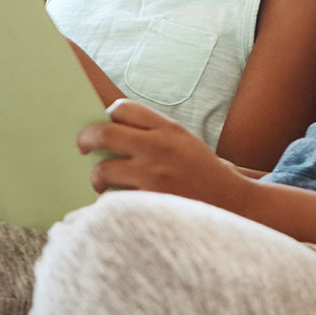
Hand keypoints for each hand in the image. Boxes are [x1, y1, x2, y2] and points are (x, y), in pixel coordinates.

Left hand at [77, 100, 249, 207]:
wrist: (234, 205)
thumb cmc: (202, 173)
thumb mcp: (184, 142)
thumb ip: (153, 133)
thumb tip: (107, 130)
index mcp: (168, 129)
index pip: (123, 109)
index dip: (107, 115)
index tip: (102, 125)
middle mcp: (158, 148)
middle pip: (103, 133)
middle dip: (85, 139)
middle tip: (82, 147)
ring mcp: (153, 177)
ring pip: (103, 170)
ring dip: (97, 177)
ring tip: (100, 182)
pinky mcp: (149, 204)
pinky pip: (113, 199)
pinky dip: (111, 201)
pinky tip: (116, 203)